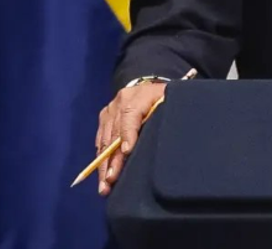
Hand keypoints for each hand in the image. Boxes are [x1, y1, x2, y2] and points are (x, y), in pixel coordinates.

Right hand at [95, 81, 166, 195]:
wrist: (151, 86)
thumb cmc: (166, 98)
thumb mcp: (171, 102)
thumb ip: (167, 116)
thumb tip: (165, 142)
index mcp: (139, 96)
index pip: (129, 115)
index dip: (128, 134)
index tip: (127, 152)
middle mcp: (121, 101)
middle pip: (114, 132)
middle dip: (112, 159)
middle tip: (111, 180)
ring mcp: (110, 109)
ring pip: (104, 140)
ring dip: (103, 165)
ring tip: (104, 186)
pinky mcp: (104, 117)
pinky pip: (100, 140)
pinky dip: (101, 159)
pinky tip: (102, 175)